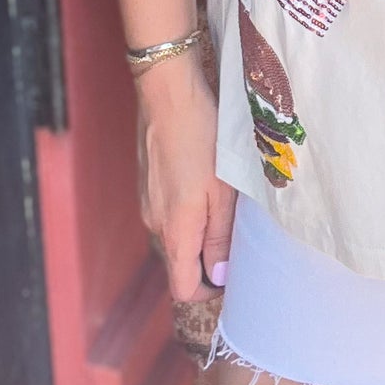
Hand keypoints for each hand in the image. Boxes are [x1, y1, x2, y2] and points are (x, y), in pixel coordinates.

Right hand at [135, 48, 236, 303]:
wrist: (169, 94)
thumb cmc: (201, 138)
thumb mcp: (222, 190)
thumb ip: (220, 236)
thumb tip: (220, 276)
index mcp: (175, 232)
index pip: (183, 289)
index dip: (209, 291)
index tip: (233, 273)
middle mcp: (155, 224)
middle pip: (180, 262)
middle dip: (208, 257)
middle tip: (237, 229)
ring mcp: (148, 203)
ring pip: (176, 235)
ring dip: (199, 230)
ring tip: (225, 200)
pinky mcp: (148, 183)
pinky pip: (169, 212)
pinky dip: (188, 209)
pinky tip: (205, 180)